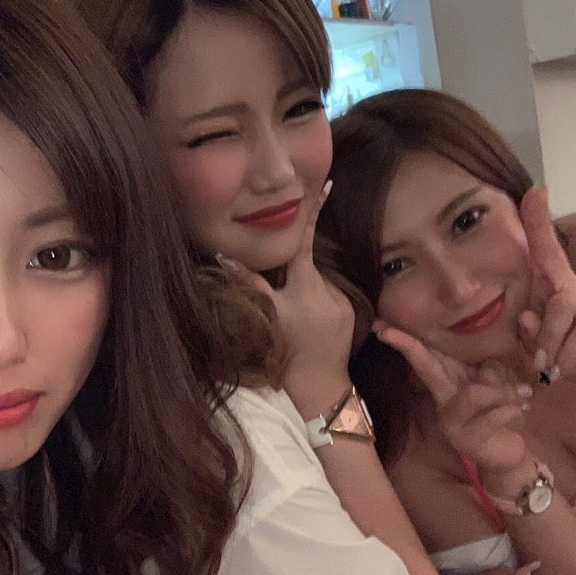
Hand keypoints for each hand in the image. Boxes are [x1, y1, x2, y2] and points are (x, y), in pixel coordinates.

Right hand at [219, 181, 356, 386]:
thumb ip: (248, 284)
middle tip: (301, 252)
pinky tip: (310, 326)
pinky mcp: (350, 314)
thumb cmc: (285, 354)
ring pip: (316, 284)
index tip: (325, 185)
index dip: (310, 214)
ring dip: (304, 291)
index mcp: (304, 286)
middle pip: (307, 263)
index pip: (302, 243)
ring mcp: (341, 302)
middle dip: (299, 258)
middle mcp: (326, 290)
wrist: (318, 388)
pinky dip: (317, 305)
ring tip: (298, 320)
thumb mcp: (266, 316)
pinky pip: (329, 299)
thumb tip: (225, 257)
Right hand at [374, 322, 530, 475]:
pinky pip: (493, 415)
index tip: (381, 327)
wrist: (509, 455)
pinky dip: (512, 408)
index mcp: (450, 384)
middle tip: (385, 331)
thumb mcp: (501, 385)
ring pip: (474, 393)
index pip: (427, 358)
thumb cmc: (503, 414)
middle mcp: (443, 402)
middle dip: (409, 348)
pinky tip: (521, 409)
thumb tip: (486, 368)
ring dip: (503, 391)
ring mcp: (452, 423)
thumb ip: (493, 371)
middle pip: (426, 369)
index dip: (406, 342)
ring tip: (521, 396)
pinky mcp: (468, 441)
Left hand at [518, 186, 575, 379]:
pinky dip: (568, 355)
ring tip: (550, 369)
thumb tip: (525, 316)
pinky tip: (563, 371)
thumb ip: (534, 336)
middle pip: (552, 287)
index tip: (536, 191)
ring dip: (550, 343)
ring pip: (563, 305)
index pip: (548, 253)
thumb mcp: (552, 352)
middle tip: (537, 362)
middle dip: (540, 326)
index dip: (540, 222)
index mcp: (564, 291)